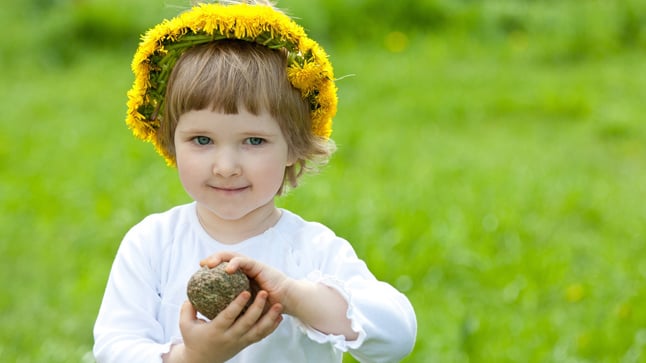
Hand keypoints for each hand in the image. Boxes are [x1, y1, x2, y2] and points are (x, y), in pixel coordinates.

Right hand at [167, 290, 282, 362]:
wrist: (201, 361)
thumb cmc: (193, 339)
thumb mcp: (185, 325)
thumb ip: (187, 309)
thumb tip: (191, 293)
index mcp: (216, 331)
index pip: (228, 317)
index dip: (238, 304)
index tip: (246, 291)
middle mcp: (230, 337)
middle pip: (247, 323)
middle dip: (257, 308)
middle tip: (264, 292)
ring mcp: (240, 342)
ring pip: (258, 331)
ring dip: (269, 318)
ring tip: (278, 306)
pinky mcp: (246, 344)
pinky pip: (261, 336)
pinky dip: (271, 327)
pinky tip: (279, 317)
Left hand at [200, 252, 291, 309]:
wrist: (285, 301)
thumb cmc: (266, 307)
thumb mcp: (245, 306)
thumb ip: (232, 306)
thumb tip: (212, 315)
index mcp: (239, 277)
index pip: (222, 267)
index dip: (211, 268)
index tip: (198, 274)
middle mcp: (244, 269)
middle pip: (225, 258)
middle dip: (212, 259)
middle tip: (202, 265)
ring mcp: (251, 266)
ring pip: (232, 256)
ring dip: (220, 258)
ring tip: (210, 264)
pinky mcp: (258, 266)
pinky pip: (244, 261)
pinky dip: (235, 263)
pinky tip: (228, 269)